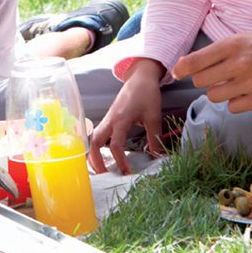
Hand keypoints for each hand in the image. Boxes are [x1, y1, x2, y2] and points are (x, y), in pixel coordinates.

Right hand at [88, 58, 164, 174]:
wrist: (140, 77)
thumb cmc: (147, 94)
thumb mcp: (154, 116)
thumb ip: (154, 137)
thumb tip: (157, 157)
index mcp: (120, 120)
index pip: (116, 145)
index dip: (121, 161)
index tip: (129, 173)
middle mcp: (110, 120)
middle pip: (95, 142)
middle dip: (96, 159)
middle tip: (104, 175)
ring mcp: (108, 118)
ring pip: (94, 138)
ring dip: (94, 153)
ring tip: (101, 168)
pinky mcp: (109, 118)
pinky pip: (98, 134)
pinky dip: (98, 146)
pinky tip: (104, 155)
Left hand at [173, 30, 251, 113]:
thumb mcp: (239, 40)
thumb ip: (212, 53)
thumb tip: (182, 65)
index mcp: (231, 45)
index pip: (193, 62)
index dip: (180, 69)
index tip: (177, 73)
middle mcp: (240, 64)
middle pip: (200, 82)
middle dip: (203, 80)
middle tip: (214, 76)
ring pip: (214, 96)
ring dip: (218, 92)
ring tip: (231, 83)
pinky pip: (232, 108)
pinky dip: (234, 102)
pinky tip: (244, 92)